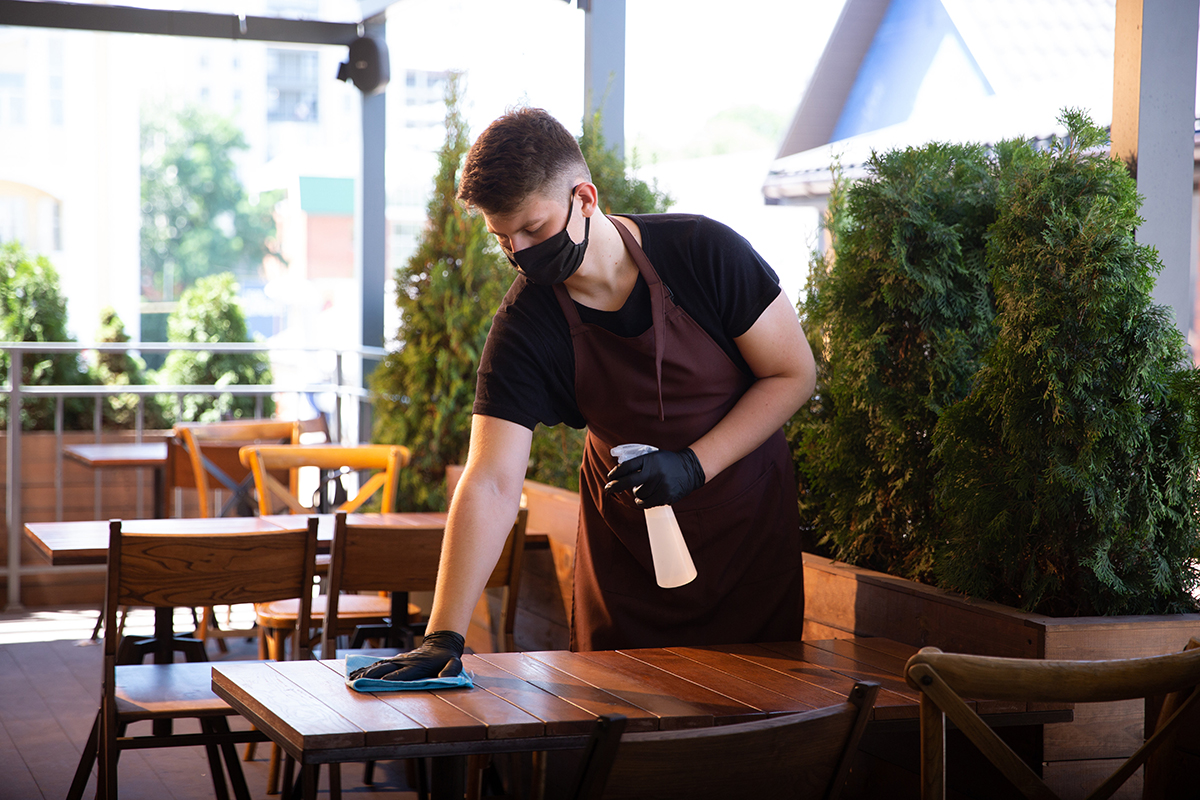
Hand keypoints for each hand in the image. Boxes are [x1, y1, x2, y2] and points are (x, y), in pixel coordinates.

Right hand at [347, 630, 464, 681]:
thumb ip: (451, 670)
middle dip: (371, 676)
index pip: (402, 673)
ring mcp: (399, 660)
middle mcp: (405, 662)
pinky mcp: (395, 660)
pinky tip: (355, 673)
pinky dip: (366, 668)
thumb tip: (447, 678)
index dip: (391, 678)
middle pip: (386, 669)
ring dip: (365, 672)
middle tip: (357, 683)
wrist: (441, 644)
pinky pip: (379, 664)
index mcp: (418, 666)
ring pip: (379, 666)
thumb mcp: (454, 664)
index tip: (379, 683)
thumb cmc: (447, 659)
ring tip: (351, 679)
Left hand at [603, 448, 705, 507]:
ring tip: (642, 489)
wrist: (690, 469)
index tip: (609, 478)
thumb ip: (639, 462)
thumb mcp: (654, 456)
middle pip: (628, 482)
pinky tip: (644, 498)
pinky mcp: (666, 496)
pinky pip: (648, 503)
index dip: (615, 474)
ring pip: (639, 494)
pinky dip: (643, 501)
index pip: (626, 467)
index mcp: (650, 459)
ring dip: (637, 494)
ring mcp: (660, 485)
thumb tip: (619, 473)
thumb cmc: (668, 462)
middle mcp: (654, 472)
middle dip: (615, 487)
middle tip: (608, 489)